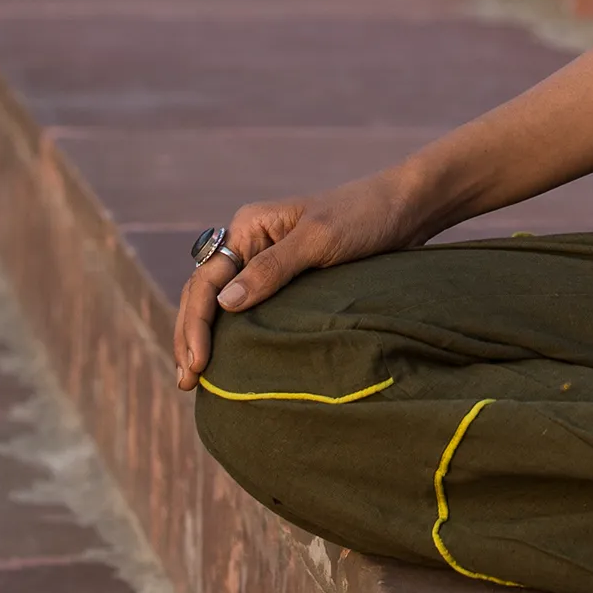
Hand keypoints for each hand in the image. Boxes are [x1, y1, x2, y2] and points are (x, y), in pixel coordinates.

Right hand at [172, 167, 424, 390]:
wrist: (405, 209)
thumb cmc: (364, 217)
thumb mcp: (320, 240)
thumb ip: (273, 269)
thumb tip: (225, 304)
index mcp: (250, 227)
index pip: (206, 280)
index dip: (195, 324)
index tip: (196, 365)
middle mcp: (250, 242)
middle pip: (204, 293)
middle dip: (190, 335)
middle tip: (187, 382)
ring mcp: (266, 260)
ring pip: (221, 302)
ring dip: (205, 336)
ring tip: (194, 378)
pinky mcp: (286, 278)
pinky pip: (248, 308)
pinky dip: (232, 333)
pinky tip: (228, 359)